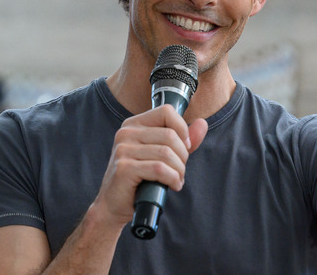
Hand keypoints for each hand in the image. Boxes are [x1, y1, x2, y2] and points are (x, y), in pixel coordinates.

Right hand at [92, 105, 208, 227]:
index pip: (166, 111)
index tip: (185, 147)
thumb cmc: (139, 179)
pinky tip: (172, 186)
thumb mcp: (161, 155)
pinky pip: (159, 169)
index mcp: (134, 124)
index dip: (182, 129)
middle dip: (182, 156)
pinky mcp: (124, 168)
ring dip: (179, 170)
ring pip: (166, 153)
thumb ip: (182, 139)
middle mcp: (125, 133)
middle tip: (180, 170)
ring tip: (176, 180)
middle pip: (170, 135)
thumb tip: (202, 124)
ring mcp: (122, 149)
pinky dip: (172, 179)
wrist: (113, 205)